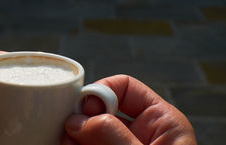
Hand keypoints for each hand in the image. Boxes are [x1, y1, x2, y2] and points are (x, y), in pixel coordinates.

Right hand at [62, 75, 196, 144]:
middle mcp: (141, 132)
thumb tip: (79, 119)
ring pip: (90, 129)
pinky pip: (86, 144)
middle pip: (102, 109)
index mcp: (162, 122)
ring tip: (63, 140)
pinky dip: (73, 143)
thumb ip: (116, 135)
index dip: (101, 90)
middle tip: (68, 129)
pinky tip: (65, 144)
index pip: (125, 86)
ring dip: (73, 132)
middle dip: (82, 116)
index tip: (84, 108)